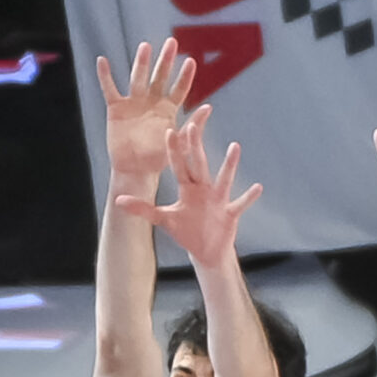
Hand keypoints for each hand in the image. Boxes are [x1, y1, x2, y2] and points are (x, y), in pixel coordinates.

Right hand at [96, 37, 196, 182]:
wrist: (134, 169)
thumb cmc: (157, 160)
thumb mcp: (179, 144)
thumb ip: (193, 126)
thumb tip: (209, 107)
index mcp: (169, 110)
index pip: (179, 89)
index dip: (185, 76)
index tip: (191, 61)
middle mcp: (152, 102)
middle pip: (159, 77)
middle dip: (166, 60)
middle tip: (172, 42)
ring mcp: (134, 103)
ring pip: (137, 78)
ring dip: (141, 62)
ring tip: (145, 46)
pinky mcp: (116, 108)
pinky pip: (109, 89)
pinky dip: (105, 76)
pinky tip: (102, 60)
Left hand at [116, 109, 260, 265]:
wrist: (206, 251)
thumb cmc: (186, 231)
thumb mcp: (163, 220)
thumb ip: (142, 209)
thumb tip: (117, 200)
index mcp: (187, 189)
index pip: (179, 166)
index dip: (174, 150)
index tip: (169, 130)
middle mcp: (203, 189)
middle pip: (199, 164)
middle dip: (196, 146)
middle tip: (194, 125)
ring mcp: (218, 200)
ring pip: (223, 179)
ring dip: (229, 165)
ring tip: (235, 146)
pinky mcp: (230, 214)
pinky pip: (241, 204)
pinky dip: (249, 197)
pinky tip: (258, 187)